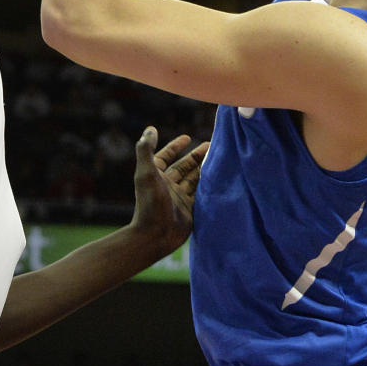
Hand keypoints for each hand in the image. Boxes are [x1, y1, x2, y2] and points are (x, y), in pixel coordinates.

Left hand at [129, 128, 209, 254]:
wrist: (155, 237)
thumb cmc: (149, 203)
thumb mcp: (146, 173)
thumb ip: (146, 150)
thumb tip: (150, 129)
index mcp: (156, 176)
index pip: (166, 157)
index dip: (175, 146)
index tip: (187, 138)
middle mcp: (168, 185)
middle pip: (184, 167)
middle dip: (197, 156)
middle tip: (213, 146)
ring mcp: (180, 199)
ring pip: (195, 180)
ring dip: (205, 169)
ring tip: (220, 159)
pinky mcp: (190, 211)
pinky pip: (202, 195)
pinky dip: (210, 187)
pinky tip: (220, 179)